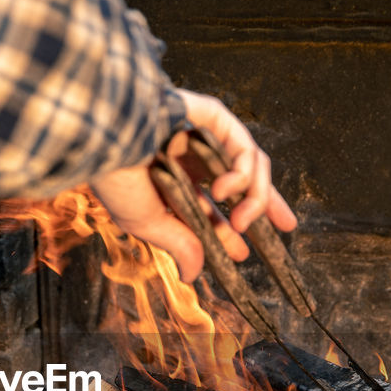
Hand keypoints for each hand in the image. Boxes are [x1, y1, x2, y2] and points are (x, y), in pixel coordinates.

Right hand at [90, 89, 296, 282]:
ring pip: (247, 164)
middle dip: (264, 203)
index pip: (210, 207)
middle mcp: (189, 157)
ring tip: (242, 221)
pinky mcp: (209, 114)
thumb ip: (179, 244)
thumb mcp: (149, 222)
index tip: (241, 253)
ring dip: (253, 197)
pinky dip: (242, 171)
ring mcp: (201, 135)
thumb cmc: (116, 178)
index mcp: (170, 181)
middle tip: (286, 226)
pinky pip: (241, 144)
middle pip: (241, 180)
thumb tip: (193, 275)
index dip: (229, 230)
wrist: (104, 135)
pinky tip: (226, 191)